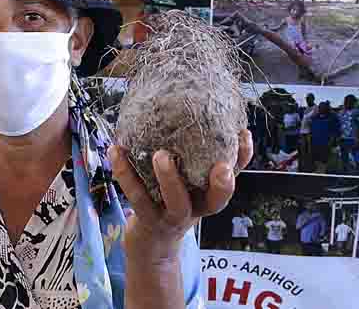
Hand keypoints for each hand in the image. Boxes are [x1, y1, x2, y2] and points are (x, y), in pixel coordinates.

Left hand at [110, 129, 252, 261]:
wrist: (151, 241)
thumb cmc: (175, 202)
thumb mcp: (193, 185)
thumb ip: (201, 158)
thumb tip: (206, 118)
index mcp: (209, 197)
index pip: (234, 177)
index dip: (242, 159)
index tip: (243, 134)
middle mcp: (195, 209)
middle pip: (214, 202)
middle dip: (221, 185)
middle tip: (220, 165)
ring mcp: (170, 216)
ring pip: (174, 201)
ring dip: (169, 178)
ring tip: (161, 155)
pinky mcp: (145, 217)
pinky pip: (135, 194)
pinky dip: (124, 171)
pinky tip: (116, 149)